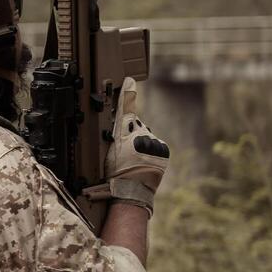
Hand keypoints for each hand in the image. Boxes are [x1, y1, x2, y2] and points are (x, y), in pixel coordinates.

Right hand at [105, 78, 168, 198]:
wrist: (132, 191)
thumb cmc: (115, 173)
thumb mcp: (108, 150)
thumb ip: (110, 134)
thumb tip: (115, 120)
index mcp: (124, 134)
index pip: (125, 109)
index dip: (127, 93)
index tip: (129, 79)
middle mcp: (142, 135)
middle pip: (135, 125)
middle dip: (129, 131)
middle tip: (122, 149)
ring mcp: (154, 143)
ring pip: (145, 135)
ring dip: (140, 142)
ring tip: (132, 158)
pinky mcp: (163, 150)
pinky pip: (155, 144)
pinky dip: (149, 148)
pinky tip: (142, 160)